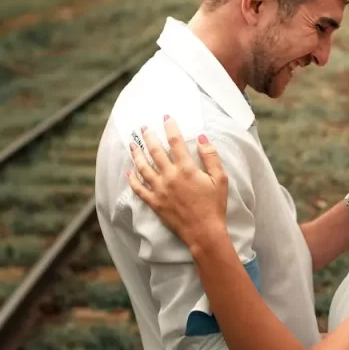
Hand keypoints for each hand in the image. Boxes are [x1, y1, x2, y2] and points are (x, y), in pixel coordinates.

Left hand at [127, 117, 227, 248]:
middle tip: (144, 127)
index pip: (175, 141)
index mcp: (187, 169)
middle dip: (149, 136)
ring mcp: (159, 189)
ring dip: (136, 153)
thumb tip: (202, 137)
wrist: (204, 232)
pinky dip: (132, 179)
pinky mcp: (154, 202)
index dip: (170, 127)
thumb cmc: (214, 206)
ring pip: (143, 167)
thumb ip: (211, 157)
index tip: (166, 117)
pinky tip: (128, 171)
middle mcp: (170, 176)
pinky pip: (138, 188)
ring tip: (132, 144)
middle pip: (155, 151)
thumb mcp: (220, 179)